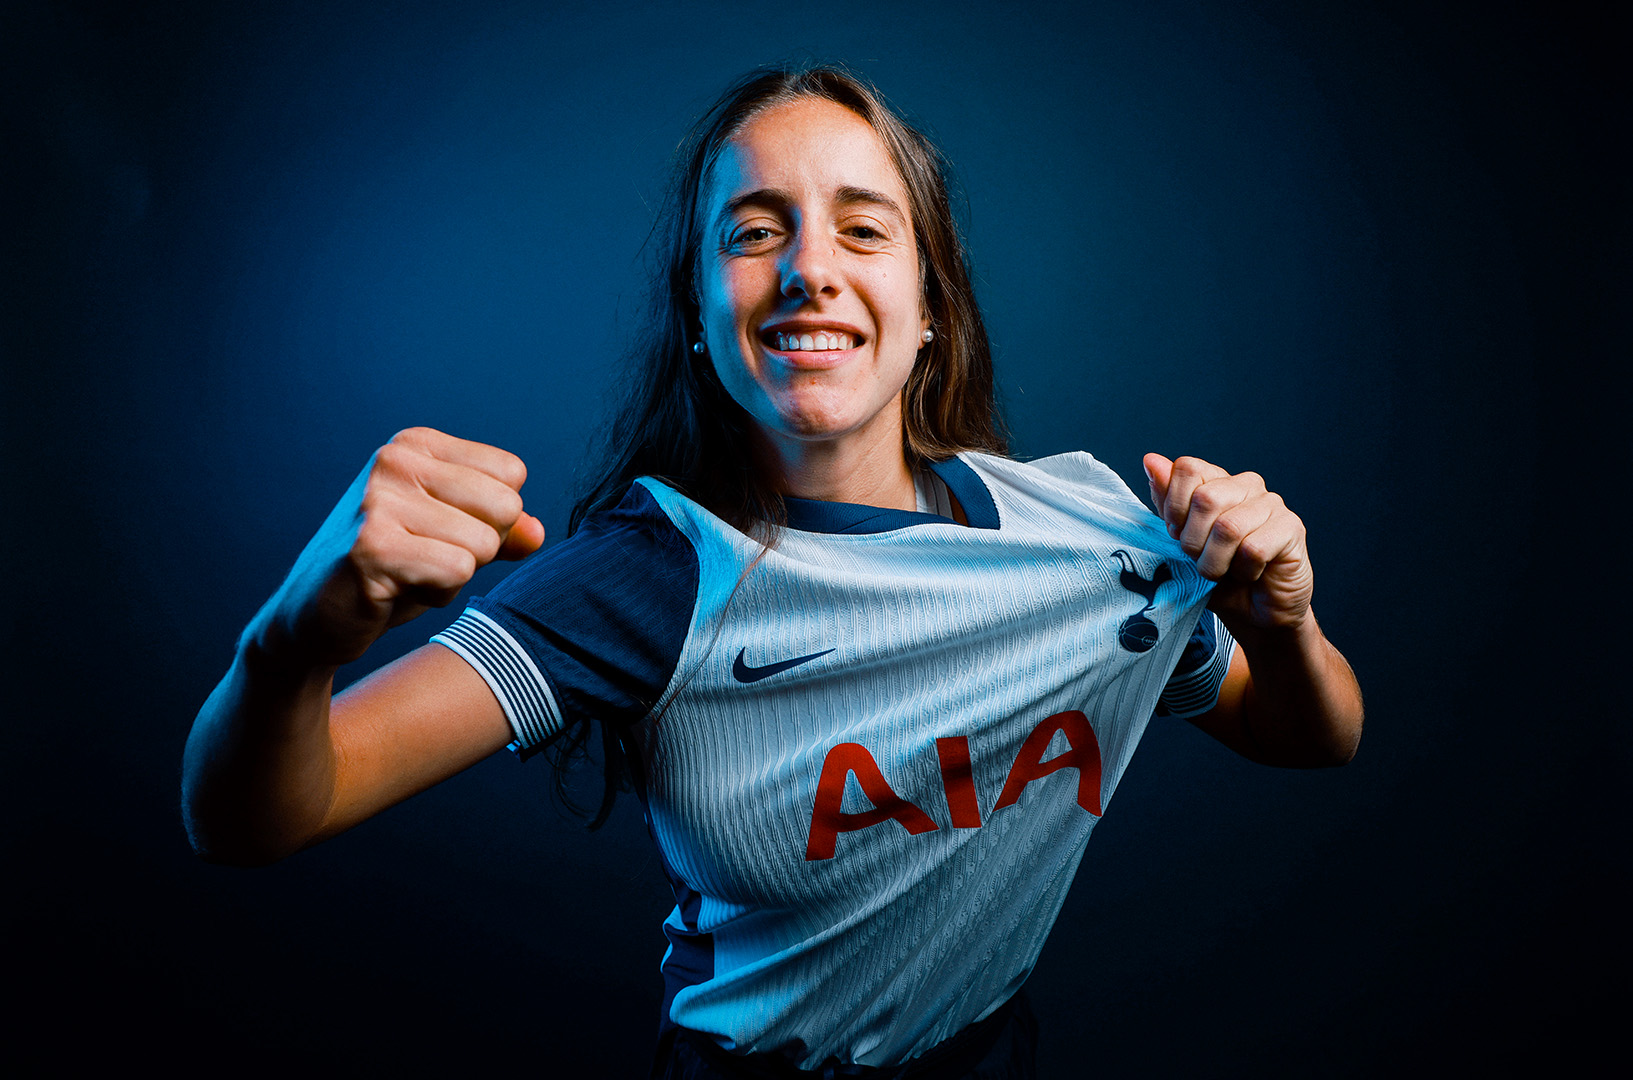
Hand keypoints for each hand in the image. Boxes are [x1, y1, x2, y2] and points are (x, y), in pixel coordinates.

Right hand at [250, 427, 544, 668]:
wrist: (315, 618)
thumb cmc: (393, 571)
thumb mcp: (454, 539)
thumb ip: (502, 530)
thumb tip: (538, 533)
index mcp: (416, 445)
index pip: (511, 475)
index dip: (490, 519)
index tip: (439, 532)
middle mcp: (395, 460)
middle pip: (505, 507)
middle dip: (478, 549)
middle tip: (424, 558)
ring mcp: (379, 500)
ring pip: (482, 545)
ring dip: (453, 576)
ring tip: (406, 574)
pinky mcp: (372, 546)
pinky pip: (456, 571)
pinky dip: (436, 593)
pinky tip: (394, 590)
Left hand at [1142, 453, 1311, 632]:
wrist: (1254, 614)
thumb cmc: (1220, 577)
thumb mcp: (1183, 542)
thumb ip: (1168, 502)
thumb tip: (1151, 460)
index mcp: (1218, 482)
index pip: (1188, 469)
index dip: (1174, 508)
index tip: (1177, 534)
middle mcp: (1247, 485)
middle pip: (1205, 498)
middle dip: (1193, 542)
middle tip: (1203, 560)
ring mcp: (1272, 505)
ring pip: (1228, 527)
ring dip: (1217, 562)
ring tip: (1225, 572)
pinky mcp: (1292, 528)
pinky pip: (1253, 549)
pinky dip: (1244, 570)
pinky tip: (1251, 573)